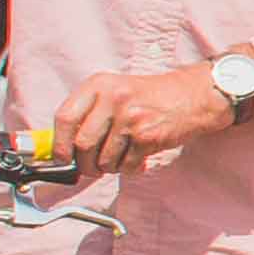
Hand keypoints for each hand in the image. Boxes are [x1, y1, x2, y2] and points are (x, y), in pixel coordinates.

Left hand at [47, 62, 244, 174]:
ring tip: (120, 159)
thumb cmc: (150, 97)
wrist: (194, 95)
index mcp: (99, 85)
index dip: (59, 144)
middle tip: (92, 167)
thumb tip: (63, 149)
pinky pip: (127, 165)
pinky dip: (130, 169)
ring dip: (109, 168)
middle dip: (85, 164)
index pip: (65, 118)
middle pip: (82, 145)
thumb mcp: (115, 92)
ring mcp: (131, 118)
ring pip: (104, 160)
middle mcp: (113, 99)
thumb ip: (89, 114)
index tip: (62, 157)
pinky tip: (138, 159)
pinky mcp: (148, 136)